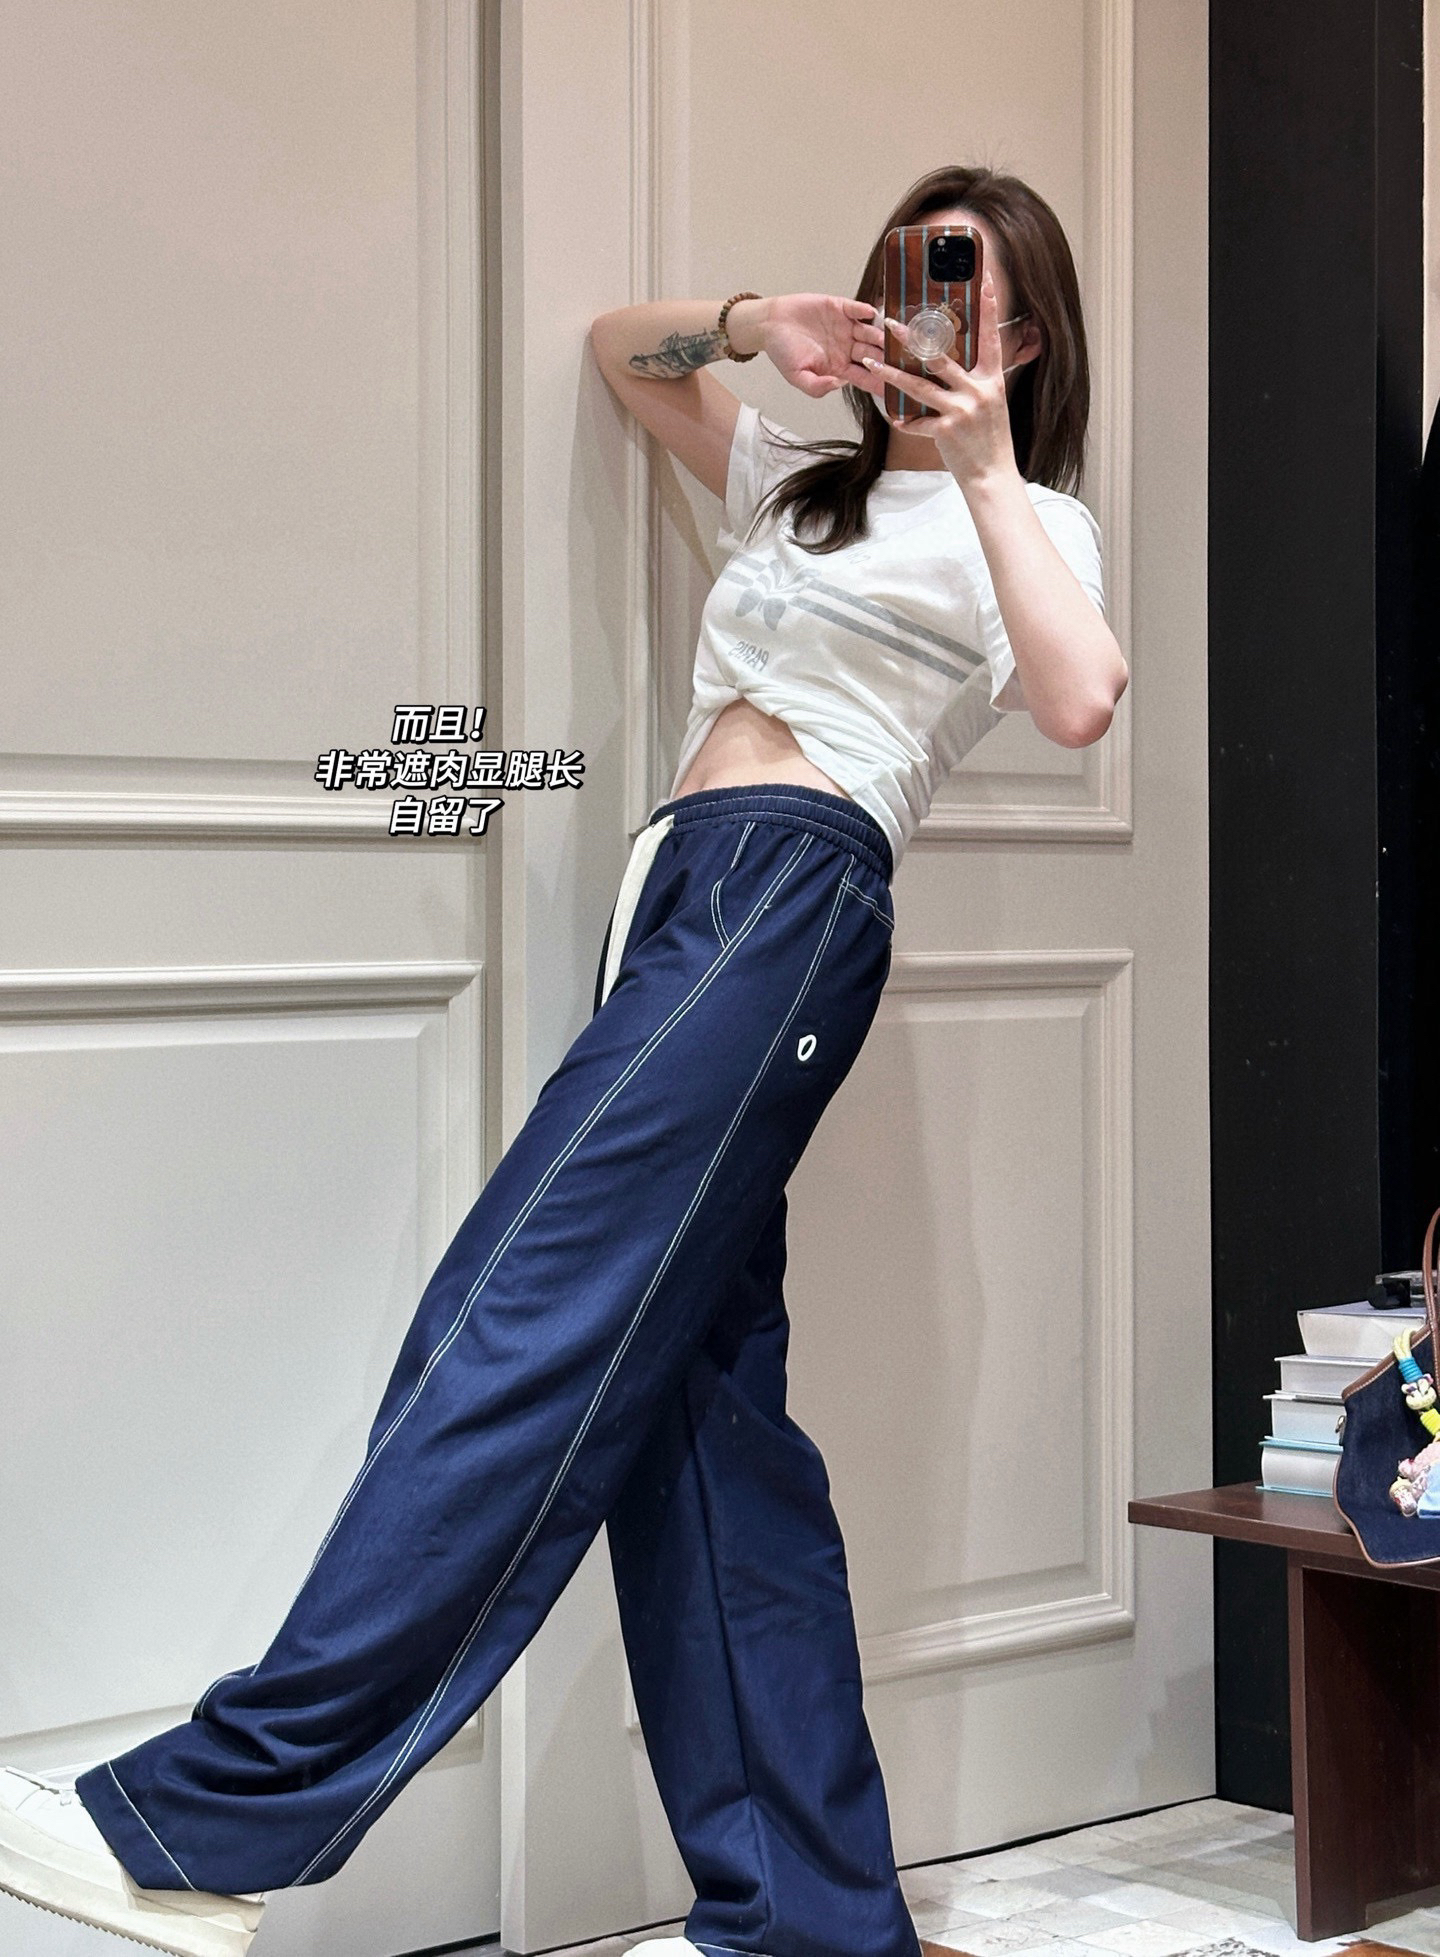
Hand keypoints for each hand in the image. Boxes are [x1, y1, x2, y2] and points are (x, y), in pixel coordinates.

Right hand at [757, 293, 885, 399]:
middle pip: (872, 354)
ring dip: (880, 335)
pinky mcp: (839, 308)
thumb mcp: (796, 376)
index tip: (893, 386)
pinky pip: (856, 309)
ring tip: (891, 337)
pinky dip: (863, 310)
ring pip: (869, 332)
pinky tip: (871, 313)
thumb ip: (817, 386)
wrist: (769, 324)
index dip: (878, 381)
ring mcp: (845, 328)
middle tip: (901, 360)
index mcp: (839, 367)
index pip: (864, 377)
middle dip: (886, 358)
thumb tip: (839, 384)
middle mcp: (846, 348)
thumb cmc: (781, 351)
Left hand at [859, 271, 1019, 488]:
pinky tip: (896, 419)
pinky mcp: (946, 430)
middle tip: (892, 324)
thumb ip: (976, 382)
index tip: (987, 281)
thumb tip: (955, 364)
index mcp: (992, 380)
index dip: (990, 308)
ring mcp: (961, 410)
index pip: (992, 337)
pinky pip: (917, 422)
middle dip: (914, 339)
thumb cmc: (991, 440)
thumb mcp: (992, 405)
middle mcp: (978, 390)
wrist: (993, 476)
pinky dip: (906, 421)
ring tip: (873, 363)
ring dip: (892, 374)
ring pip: (919, 385)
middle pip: (941, 357)